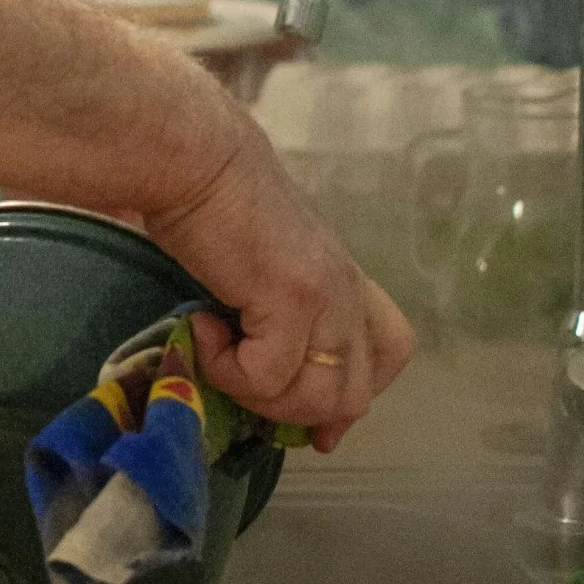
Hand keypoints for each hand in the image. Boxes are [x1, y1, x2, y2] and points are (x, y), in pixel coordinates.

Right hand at [154, 136, 415, 450]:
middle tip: (241, 382)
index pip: (391, 350)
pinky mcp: (292, 298)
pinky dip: (226, 370)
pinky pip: (268, 378)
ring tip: (216, 350)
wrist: (192, 156)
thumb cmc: (206, 196)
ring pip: (315, 398)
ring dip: (256, 394)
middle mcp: (346, 290)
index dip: (355, 396)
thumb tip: (245, 348)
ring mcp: (326, 295)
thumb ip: (272, 304)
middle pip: (355, 394)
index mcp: (342, 277)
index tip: (316, 427)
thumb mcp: (257, 258)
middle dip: (295, 410)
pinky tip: (201, 328)